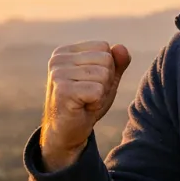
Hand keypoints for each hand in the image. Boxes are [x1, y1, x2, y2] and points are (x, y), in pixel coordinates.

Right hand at [40, 41, 131, 170]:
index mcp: (66, 52)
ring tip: (85, 101)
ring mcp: (58, 74)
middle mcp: (58, 59)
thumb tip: (121, 47)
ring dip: (100, 93)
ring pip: (103, 75)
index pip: (103, 47)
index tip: (91, 84)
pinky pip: (97, 90)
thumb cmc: (86, 104)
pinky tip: (83, 108)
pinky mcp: (62, 90)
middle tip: (89, 95)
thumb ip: (116, 63)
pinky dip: (96, 103)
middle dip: (105, 81)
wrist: (67, 133)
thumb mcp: (106, 81)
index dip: (106, 69)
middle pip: (105, 60)